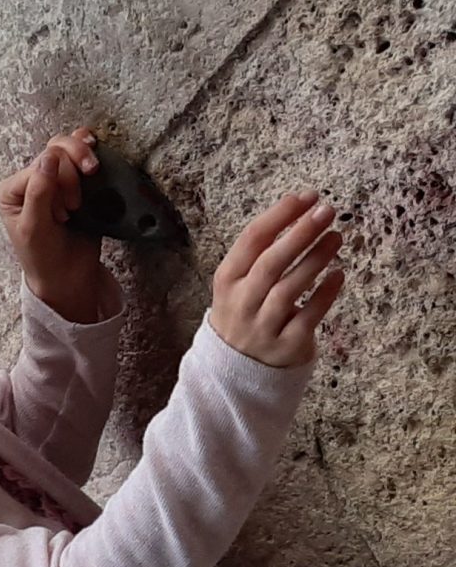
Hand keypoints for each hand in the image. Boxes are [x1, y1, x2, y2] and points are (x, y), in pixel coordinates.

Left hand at [0, 127, 109, 321]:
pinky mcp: (73, 178)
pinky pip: (83, 152)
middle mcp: (28, 179)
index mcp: (11, 190)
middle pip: (56, 149)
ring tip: (82, 197)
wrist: (66, 275)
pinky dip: (92, 154)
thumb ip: (39, 193)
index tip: (63, 213)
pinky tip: (94, 169)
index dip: (59, 183)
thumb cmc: (43, 257)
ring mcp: (52, 176)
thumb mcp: (35, 228)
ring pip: (70, 146)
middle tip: (74, 206)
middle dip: (72, 176)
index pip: (41, 163)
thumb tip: (49, 156)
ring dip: (83, 165)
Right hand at [208, 190, 343, 365]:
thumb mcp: (240, 283)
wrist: (236, 370)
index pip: (250, 241)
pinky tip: (339, 274)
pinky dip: (324, 294)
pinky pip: (307, 317)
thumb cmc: (247, 312)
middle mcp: (241, 305)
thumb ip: (262, 253)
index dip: (279, 215)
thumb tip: (303, 210)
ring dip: (315, 260)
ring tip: (337, 236)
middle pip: (270, 264)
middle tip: (327, 210)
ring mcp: (261, 328)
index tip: (306, 197)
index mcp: (227, 283)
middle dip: (300, 234)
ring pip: (288, 290)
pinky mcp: (285, 346)